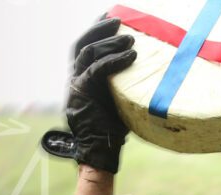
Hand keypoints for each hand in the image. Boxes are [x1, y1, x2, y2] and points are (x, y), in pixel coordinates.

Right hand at [43, 17, 136, 173]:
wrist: (99, 150)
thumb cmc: (113, 128)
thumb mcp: (117, 99)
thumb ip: (121, 83)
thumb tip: (146, 70)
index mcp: (80, 78)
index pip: (83, 47)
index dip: (95, 30)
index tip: (110, 17)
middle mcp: (74, 78)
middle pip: (82, 44)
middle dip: (99, 29)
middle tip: (118, 20)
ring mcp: (76, 85)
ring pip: (89, 52)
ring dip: (110, 42)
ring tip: (131, 39)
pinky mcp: (82, 92)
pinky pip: (98, 69)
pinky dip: (115, 60)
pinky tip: (132, 56)